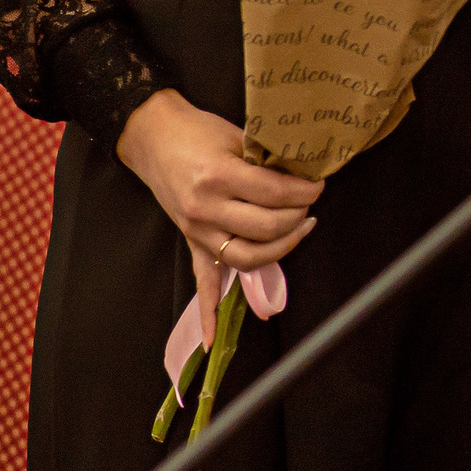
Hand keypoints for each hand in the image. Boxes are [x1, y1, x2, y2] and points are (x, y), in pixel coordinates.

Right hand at [117, 89, 322, 298]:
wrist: (152, 135)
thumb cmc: (197, 130)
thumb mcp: (237, 135)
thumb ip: (267, 160)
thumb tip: (305, 176)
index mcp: (218, 176)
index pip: (274, 193)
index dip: (304, 191)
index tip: (318, 184)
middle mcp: (205, 208)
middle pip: (265, 227)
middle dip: (297, 217)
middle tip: (310, 204)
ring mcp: (196, 229)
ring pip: (245, 256)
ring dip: (280, 249)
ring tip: (299, 231)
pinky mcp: (190, 240)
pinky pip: (201, 280)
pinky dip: (208, 311)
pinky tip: (213, 340)